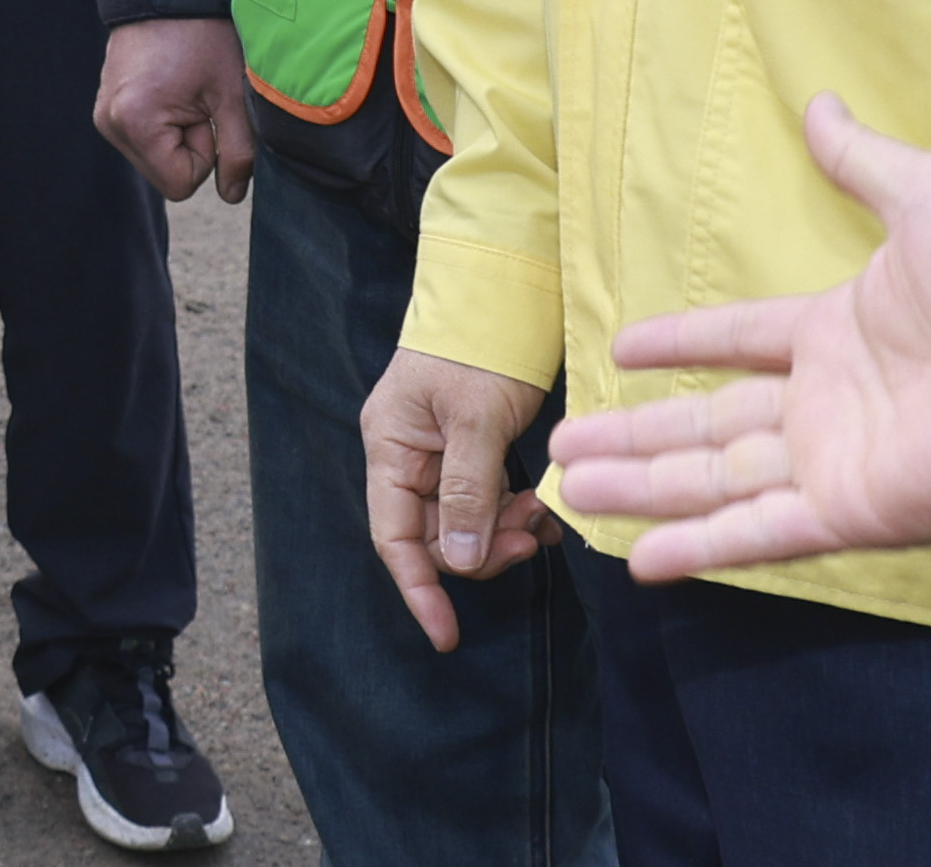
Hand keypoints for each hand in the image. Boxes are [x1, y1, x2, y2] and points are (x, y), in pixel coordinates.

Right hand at [93, 16, 258, 200]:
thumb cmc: (202, 36)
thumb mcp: (231, 95)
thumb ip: (238, 152)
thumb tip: (233, 196)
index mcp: (136, 122)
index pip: (181, 184)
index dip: (206, 154)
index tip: (206, 111)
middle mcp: (109, 123)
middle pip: (165, 174)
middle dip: (189, 144)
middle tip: (195, 98)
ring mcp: (103, 115)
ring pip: (155, 158)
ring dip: (176, 135)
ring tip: (182, 91)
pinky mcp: (106, 107)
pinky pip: (143, 138)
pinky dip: (162, 124)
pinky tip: (168, 90)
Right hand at [363, 346, 557, 650]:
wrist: (503, 296)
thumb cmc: (479, 347)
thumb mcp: (475, 418)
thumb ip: (465, 490)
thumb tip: (456, 561)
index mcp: (390, 448)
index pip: (393, 537)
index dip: (418, 590)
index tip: (446, 635)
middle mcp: (407, 459)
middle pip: (432, 538)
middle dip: (479, 552)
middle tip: (529, 542)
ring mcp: (438, 458)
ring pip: (464, 526)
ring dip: (502, 533)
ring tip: (540, 516)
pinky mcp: (470, 454)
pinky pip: (486, 505)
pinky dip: (513, 514)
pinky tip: (541, 507)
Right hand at [548, 93, 930, 577]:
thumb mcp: (924, 196)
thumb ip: (862, 164)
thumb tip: (822, 106)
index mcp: (837, 333)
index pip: (738, 340)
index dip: (682, 343)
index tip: (620, 349)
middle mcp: (825, 403)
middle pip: (707, 424)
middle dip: (635, 437)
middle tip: (563, 446)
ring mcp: (834, 461)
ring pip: (714, 480)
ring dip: (642, 489)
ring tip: (570, 489)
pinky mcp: (852, 510)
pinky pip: (762, 532)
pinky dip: (703, 547)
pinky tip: (643, 559)